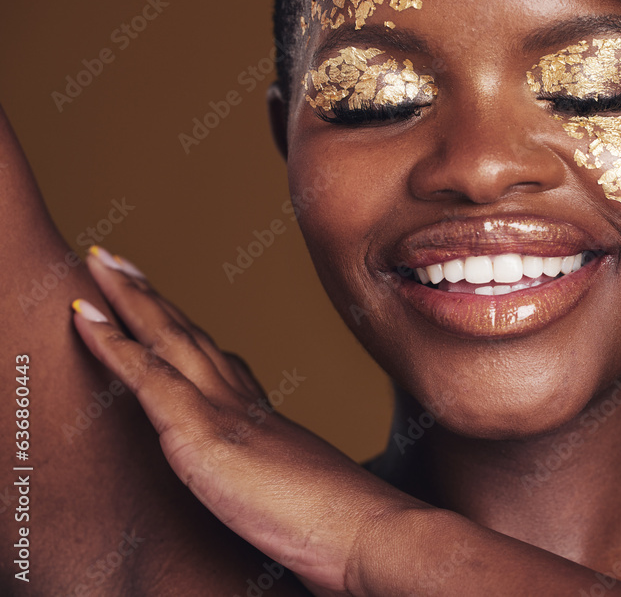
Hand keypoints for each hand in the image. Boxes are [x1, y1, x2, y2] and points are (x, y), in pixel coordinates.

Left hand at [69, 246, 420, 594]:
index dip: (186, 332)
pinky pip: (146, 376)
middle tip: (122, 264)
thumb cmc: (343, 528)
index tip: (166, 307)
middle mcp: (242, 404)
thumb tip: (292, 499)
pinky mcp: (201, 434)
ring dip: (130, 297)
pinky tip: (83, 316)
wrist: (363, 531)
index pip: (216, 364)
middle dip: (153, 299)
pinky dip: (112, 342)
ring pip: (167, 339)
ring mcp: (221, 412)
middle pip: (189, 337)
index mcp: (263, 420)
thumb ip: (288, 485)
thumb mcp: (305, 500)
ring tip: (101, 263)